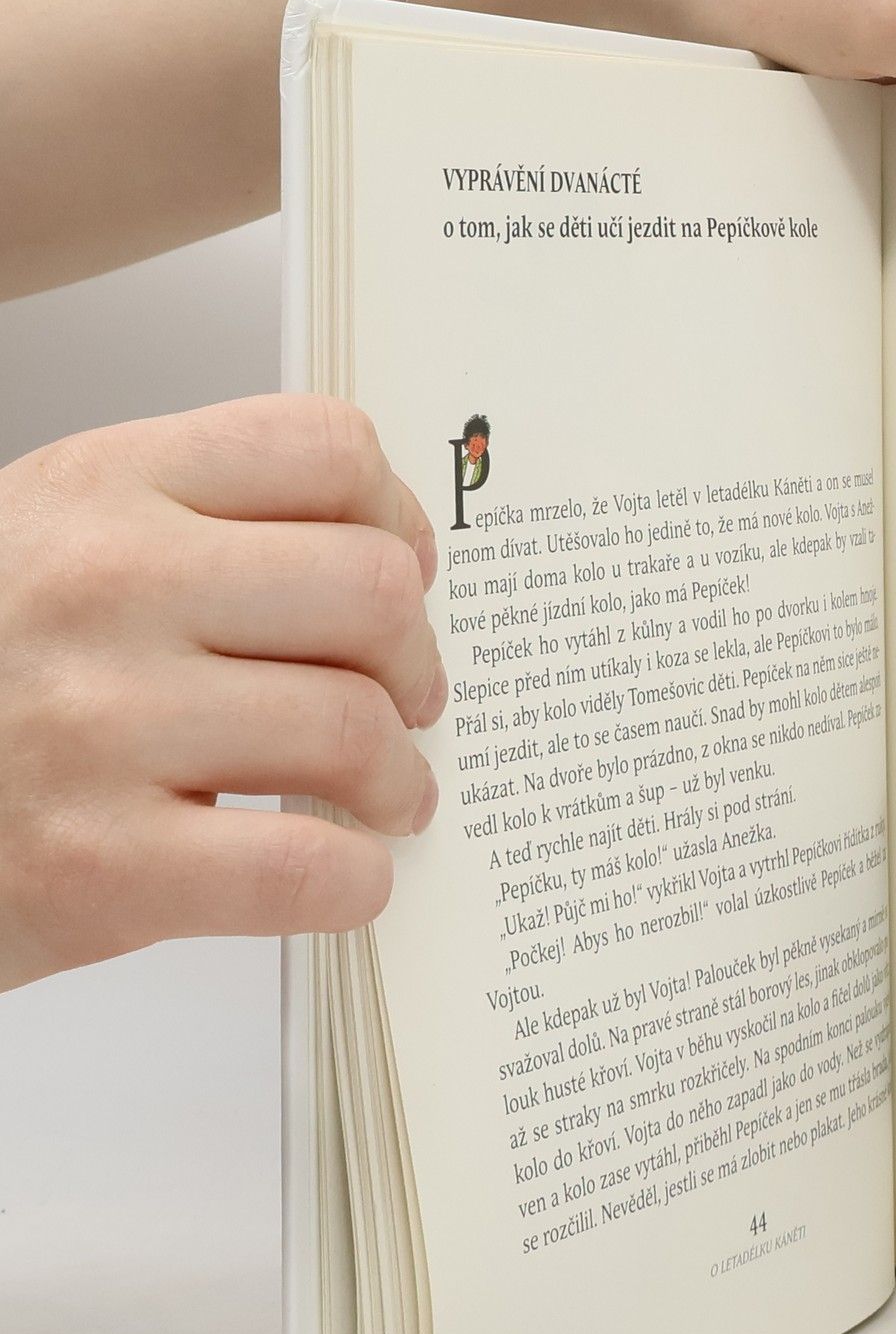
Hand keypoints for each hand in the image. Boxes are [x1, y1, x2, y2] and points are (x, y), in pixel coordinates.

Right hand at [0, 397, 442, 991]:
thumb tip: (383, 574)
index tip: (403, 577)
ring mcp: (96, 726)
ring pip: (356, 729)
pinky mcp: (97, 867)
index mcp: (97, 489)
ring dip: (398, 781)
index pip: (324, 450)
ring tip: (381, 800)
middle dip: (415, 663)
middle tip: (405, 707)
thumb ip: (191, 534)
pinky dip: (355, 883)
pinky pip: (311, 869)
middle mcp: (101, 587)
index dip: (397, 522)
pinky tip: (338, 877)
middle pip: (372, 593)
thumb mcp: (42, 547)